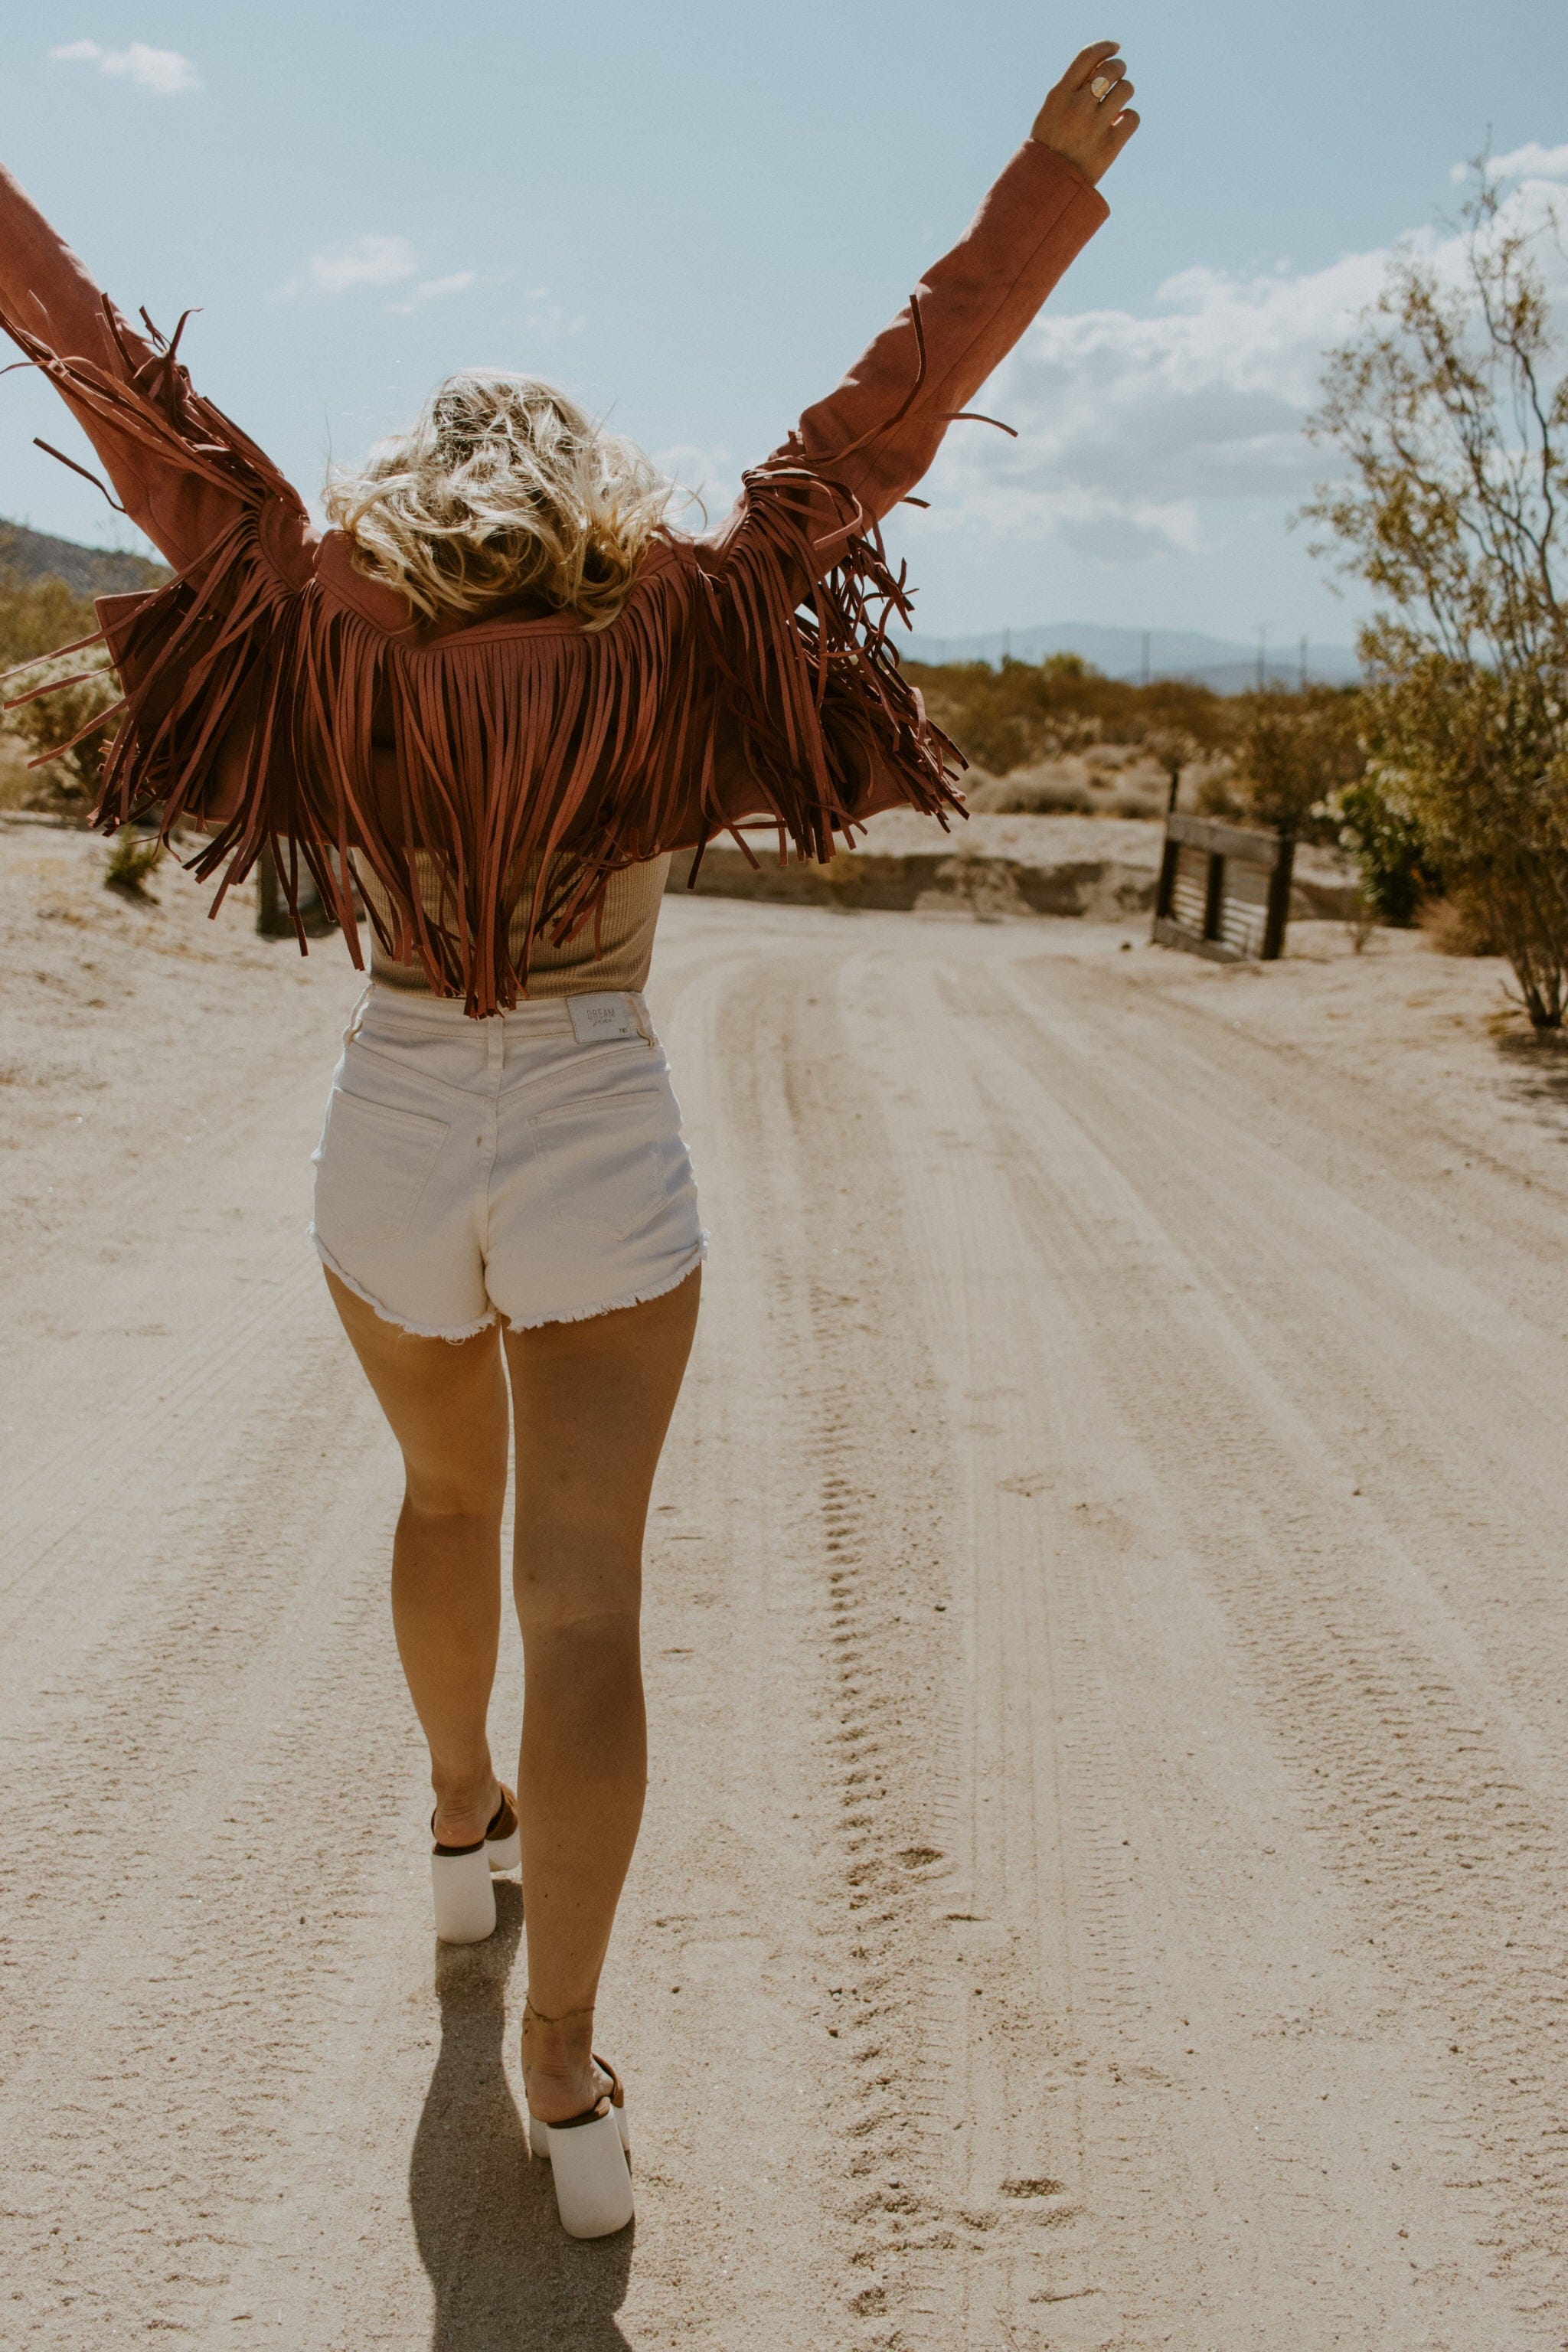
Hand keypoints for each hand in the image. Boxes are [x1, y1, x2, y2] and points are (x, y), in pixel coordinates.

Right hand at [1030, 38, 1139, 184]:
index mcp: (1059, 95)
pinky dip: (1129, 118)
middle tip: (1117, 78)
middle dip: (1119, 69)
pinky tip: (1119, 124)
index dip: (1106, 48)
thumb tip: (1105, 67)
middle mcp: (1077, 107)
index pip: (1088, 57)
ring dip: (1125, 92)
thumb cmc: (1050, 144)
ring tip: (1116, 103)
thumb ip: (1073, 88)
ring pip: (1125, 90)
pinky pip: (1132, 118)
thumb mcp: (1052, 111)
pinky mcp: (1109, 147)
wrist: (1046, 186)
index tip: (1115, 49)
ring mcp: (1094, 127)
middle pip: (1111, 70)